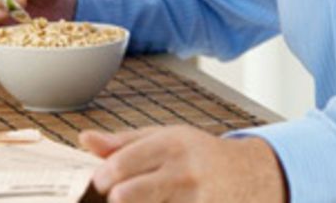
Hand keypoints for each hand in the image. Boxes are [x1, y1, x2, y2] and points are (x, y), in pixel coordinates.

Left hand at [80, 125, 286, 202]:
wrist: (251, 176)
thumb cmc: (200, 156)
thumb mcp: (165, 138)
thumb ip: (123, 142)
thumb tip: (84, 139)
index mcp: (170, 146)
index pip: (121, 164)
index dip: (103, 176)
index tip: (103, 181)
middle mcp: (183, 173)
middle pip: (126, 196)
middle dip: (118, 198)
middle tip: (122, 195)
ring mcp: (195, 200)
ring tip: (149, 198)